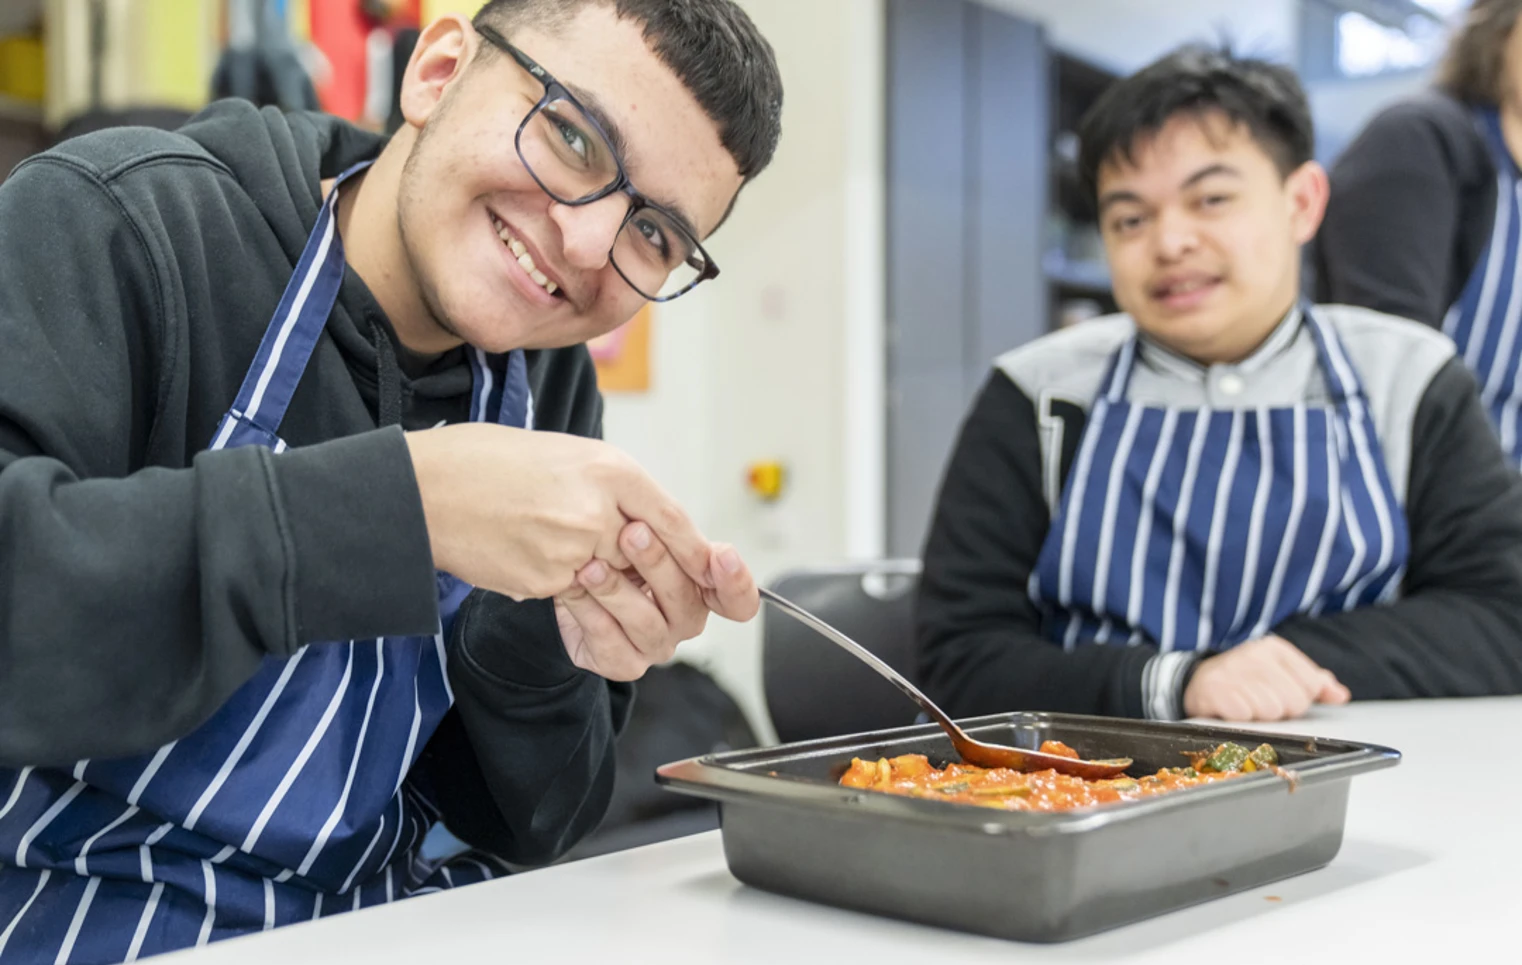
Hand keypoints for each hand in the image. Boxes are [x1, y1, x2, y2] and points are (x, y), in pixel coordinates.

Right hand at [405, 424, 711, 600]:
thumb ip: (613, 490)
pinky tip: (538, 563)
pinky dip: (568, 592)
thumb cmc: (488, 462)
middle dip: (661, 583)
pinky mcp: (544, 581)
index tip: (714, 571)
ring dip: (611, 593)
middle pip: (656, 564)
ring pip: (617, 589)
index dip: (696, 554)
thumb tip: (648, 529)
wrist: (425, 487)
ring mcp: (572, 549)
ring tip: (587, 575)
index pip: (674, 521)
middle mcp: (599, 509)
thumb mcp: (566, 456)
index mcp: (611, 469)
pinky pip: (575, 599)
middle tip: (655, 589)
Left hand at [553, 522, 759, 679]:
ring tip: (591, 567)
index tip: (722, 556)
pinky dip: (590, 614)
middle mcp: (684, 620)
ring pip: (647, 624)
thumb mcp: (642, 524)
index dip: (737, 582)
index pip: (738, 599)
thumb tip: (692, 536)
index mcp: (702, 588)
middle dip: (657, 563)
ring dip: (616, 591)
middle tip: (632, 532)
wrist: (565, 574)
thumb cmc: (611, 548)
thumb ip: (669, 526)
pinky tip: (573, 589)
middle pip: (686, 601)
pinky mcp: (623, 663)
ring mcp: (656, 645)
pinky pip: (611, 644)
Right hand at [1183, 635, 1350, 721]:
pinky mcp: (1212, 689)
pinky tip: (1232, 710)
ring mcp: (1231, 670)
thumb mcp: (1280, 673)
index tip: (1281, 695)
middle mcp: (1253, 654)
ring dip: (1259, 717)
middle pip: (1294, 702)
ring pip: (1271, 711)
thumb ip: (1313, 683)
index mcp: (1274, 648)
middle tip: (1261, 704)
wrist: (1197, 681)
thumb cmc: (1246, 680)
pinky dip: (1239, 718)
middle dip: (1281, 711)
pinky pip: (1244, 715)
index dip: (1299, 699)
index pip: (1311, 685)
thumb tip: (1340, 695)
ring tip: (1246, 707)